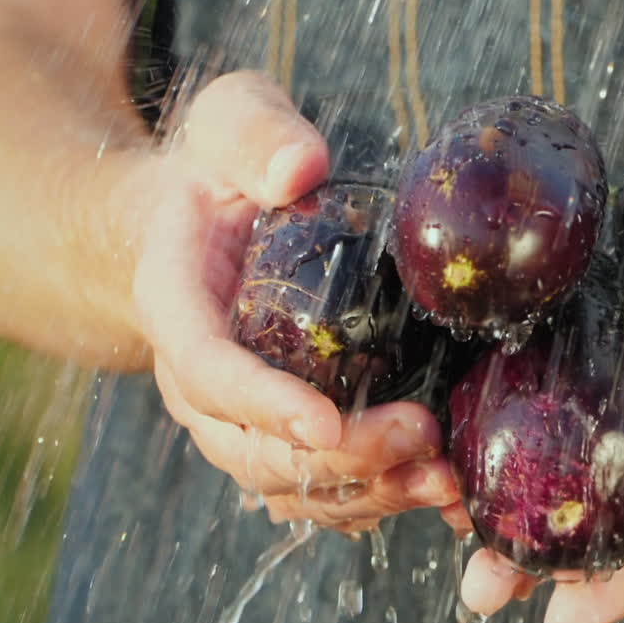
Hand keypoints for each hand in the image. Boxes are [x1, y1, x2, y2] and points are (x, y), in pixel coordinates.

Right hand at [128, 71, 460, 534]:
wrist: (197, 223)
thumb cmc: (219, 169)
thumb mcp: (231, 122)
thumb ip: (257, 136)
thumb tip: (302, 167)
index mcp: (178, 306)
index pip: (209, 370)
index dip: (264, 405)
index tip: (326, 424)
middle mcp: (198, 381)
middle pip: (252, 450)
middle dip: (338, 459)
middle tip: (421, 435)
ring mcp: (238, 417)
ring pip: (288, 485)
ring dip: (366, 493)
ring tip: (445, 482)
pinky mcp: (281, 432)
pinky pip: (317, 489)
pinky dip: (373, 500)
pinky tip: (438, 493)